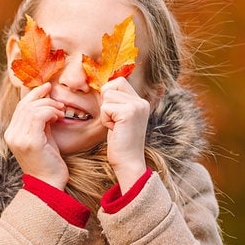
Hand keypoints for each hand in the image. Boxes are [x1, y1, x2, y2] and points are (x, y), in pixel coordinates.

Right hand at [4, 83, 68, 189]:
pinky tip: (58, 118)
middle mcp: (11, 135)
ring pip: (32, 109)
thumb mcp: (43, 136)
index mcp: (11, 133)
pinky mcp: (30, 142)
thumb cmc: (48, 162)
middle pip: (26, 105)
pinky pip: (39, 116)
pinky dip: (51, 113)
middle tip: (60, 104)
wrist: (49, 185)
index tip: (48, 87)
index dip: (34, 94)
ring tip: (60, 113)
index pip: (21, 106)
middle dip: (45, 99)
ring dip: (50, 106)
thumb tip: (48, 101)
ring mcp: (19, 139)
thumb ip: (41, 120)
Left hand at [99, 77, 150, 191]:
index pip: (119, 82)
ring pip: (107, 96)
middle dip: (106, 101)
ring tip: (115, 127)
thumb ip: (116, 103)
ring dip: (105, 113)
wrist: (128, 162)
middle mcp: (142, 101)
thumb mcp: (119, 118)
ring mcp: (137, 106)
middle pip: (112, 85)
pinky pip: (105, 107)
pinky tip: (115, 130)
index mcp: (141, 101)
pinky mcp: (129, 112)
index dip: (109, 96)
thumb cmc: (120, 143)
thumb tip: (102, 87)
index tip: (113, 115)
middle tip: (113, 120)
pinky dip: (105, 120)